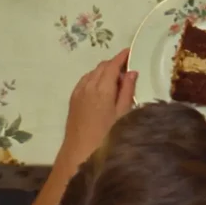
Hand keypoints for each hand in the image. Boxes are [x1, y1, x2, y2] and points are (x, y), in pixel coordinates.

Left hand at [60, 49, 137, 163]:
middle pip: (102, 66)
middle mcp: (89, 85)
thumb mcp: (123, 114)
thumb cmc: (106, 136)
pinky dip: (95, 78)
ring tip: (116, 82)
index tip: (130, 52)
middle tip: (127, 71)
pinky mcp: (73, 98)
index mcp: (103, 88)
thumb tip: (132, 72)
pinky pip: (85, 80)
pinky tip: (101, 89)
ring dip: (104, 71)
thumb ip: (127, 91)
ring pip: (93, 72)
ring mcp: (79, 91)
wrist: (79, 152)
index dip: (122, 57)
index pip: (113, 65)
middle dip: (114, 64)